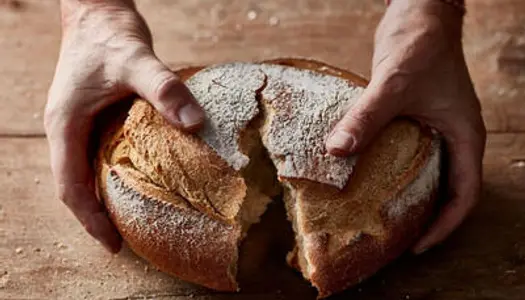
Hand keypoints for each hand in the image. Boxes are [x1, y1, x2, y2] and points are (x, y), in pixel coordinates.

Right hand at [44, 0, 204, 252]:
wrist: (98, 12)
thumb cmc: (111, 36)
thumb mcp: (138, 62)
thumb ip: (165, 90)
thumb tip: (195, 125)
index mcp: (65, 124)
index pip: (69, 186)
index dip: (89, 218)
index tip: (113, 243)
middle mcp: (66, 128)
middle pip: (74, 185)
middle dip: (95, 215)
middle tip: (124, 240)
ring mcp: (77, 122)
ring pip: (84, 171)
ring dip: (103, 197)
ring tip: (129, 219)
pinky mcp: (93, 114)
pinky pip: (97, 154)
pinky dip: (113, 174)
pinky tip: (138, 181)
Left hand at [326, 0, 485, 253]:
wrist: (417, 15)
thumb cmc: (420, 46)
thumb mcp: (393, 86)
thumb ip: (367, 119)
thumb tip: (337, 151)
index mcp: (463, 136)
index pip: (465, 194)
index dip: (445, 224)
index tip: (419, 244)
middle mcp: (451, 136)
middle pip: (446, 189)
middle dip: (426, 216)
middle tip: (397, 237)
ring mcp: (432, 127)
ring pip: (426, 172)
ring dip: (408, 194)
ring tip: (381, 216)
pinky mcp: (412, 117)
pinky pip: (405, 152)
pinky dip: (391, 169)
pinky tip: (365, 177)